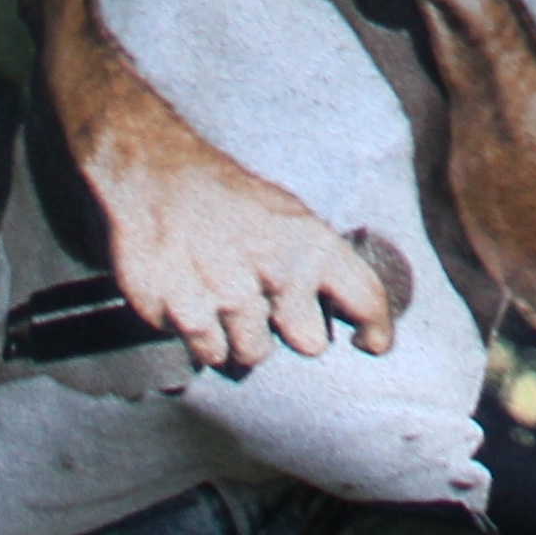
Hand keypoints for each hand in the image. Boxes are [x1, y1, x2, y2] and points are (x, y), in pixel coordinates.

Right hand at [77, 78, 396, 372]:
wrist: (159, 179)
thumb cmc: (230, 201)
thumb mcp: (287, 214)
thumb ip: (315, 262)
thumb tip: (343, 308)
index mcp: (310, 242)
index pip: (364, 296)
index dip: (376, 326)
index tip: (373, 344)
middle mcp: (275, 272)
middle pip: (308, 344)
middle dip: (290, 331)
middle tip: (267, 302)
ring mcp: (228, 298)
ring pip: (251, 356)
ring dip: (239, 337)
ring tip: (222, 293)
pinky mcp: (185, 317)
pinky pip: (205, 354)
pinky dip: (200, 337)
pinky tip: (193, 297)